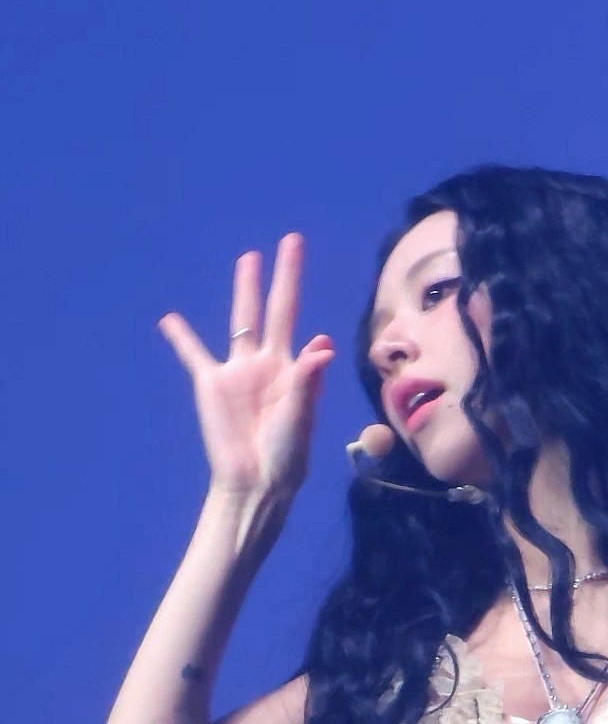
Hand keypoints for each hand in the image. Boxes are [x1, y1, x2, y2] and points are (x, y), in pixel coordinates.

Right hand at [159, 233, 333, 501]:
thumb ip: (307, 379)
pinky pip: (192, 355)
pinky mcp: (211, 385)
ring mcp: (238, 371)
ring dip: (244, 289)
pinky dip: (180, 337)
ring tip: (247, 259)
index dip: (306, 317)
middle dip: (282, 276)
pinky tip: (169, 319)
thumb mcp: (300, 416)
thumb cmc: (286, 455)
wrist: (256, 481)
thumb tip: (322, 344)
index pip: (300, 327)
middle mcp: (266, 363)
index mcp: (291, 371)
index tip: (315, 329)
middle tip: (291, 242)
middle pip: (274, 308)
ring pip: (241, 320)